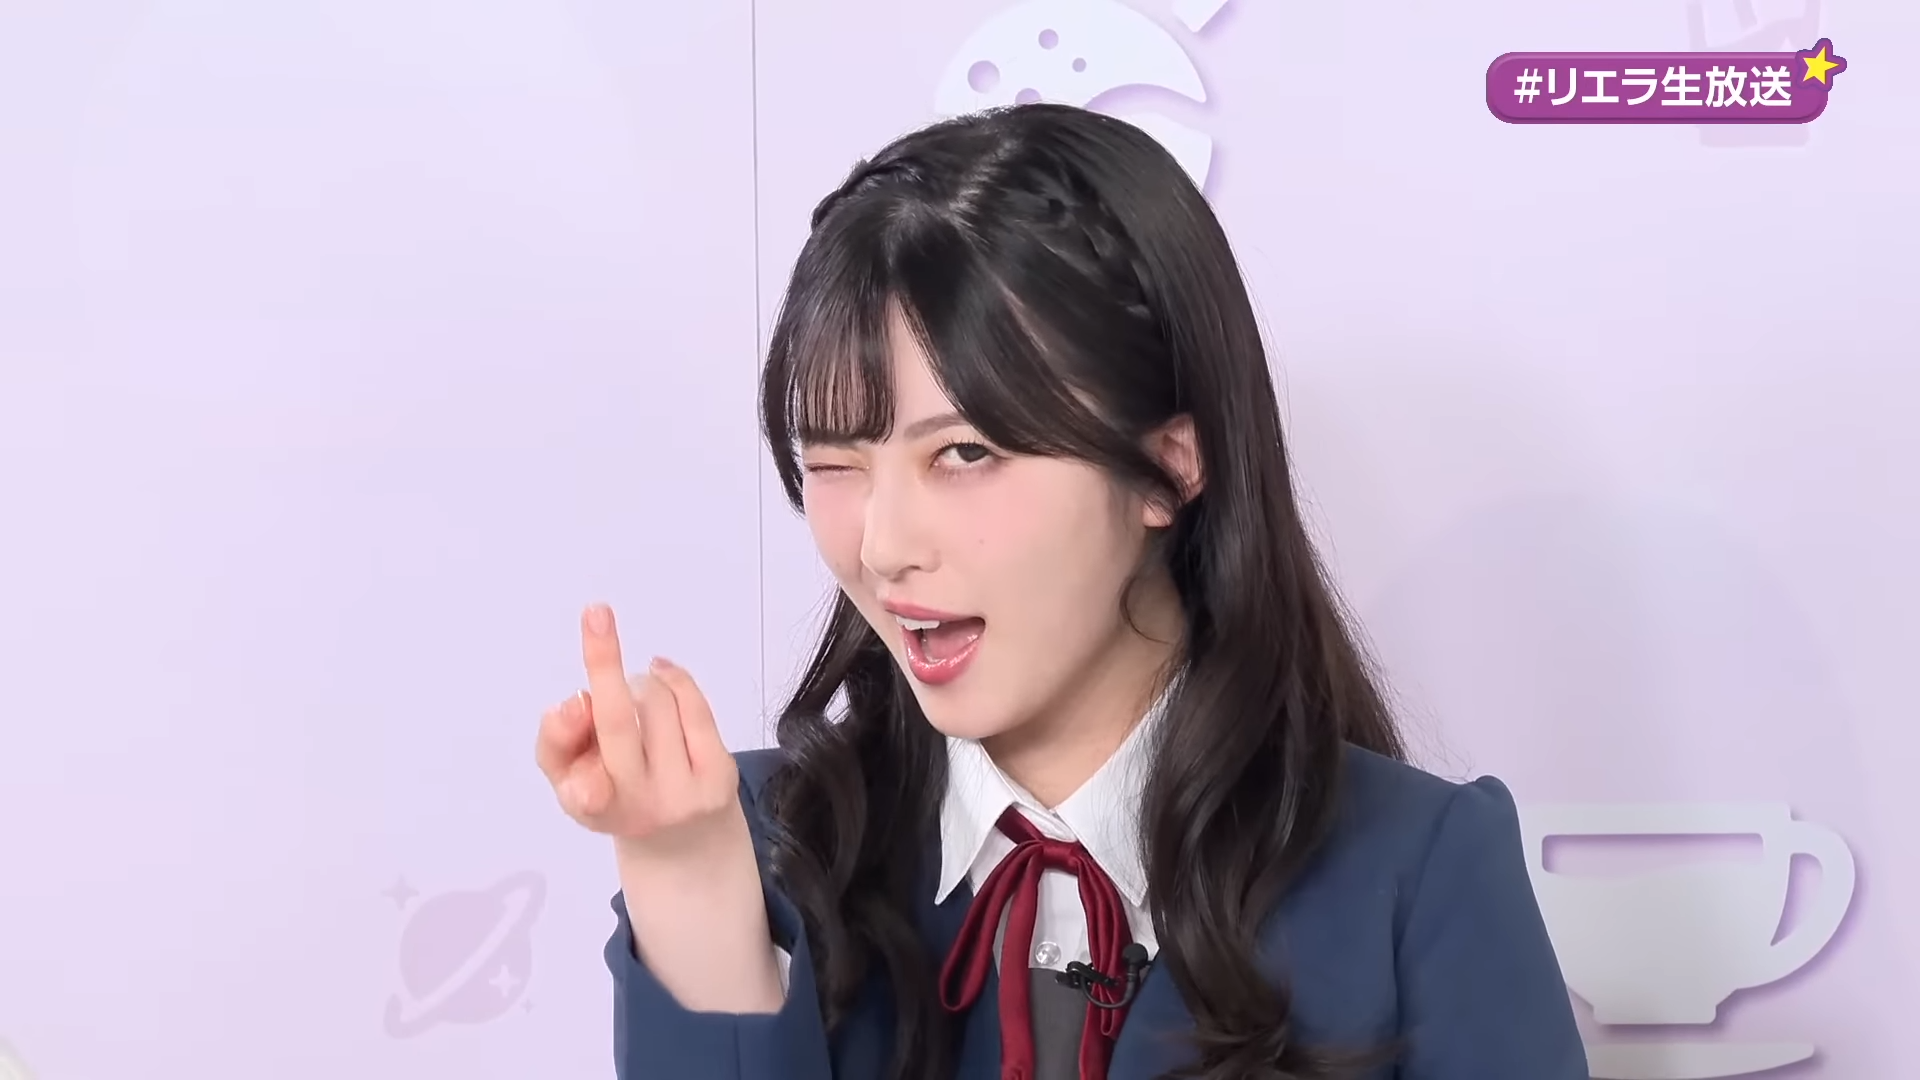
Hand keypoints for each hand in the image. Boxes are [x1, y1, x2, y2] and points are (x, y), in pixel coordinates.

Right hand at [535, 604, 740, 857]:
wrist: (684, 842)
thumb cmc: (616, 798)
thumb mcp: (572, 780)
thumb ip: (557, 744)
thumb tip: (576, 702)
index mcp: (592, 809)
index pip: (576, 771)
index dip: (572, 740)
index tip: (575, 699)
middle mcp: (640, 805)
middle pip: (619, 721)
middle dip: (604, 662)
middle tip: (597, 614)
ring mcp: (685, 790)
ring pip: (655, 700)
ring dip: (639, 683)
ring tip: (634, 698)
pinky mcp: (720, 774)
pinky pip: (693, 703)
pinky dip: (674, 678)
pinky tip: (661, 673)